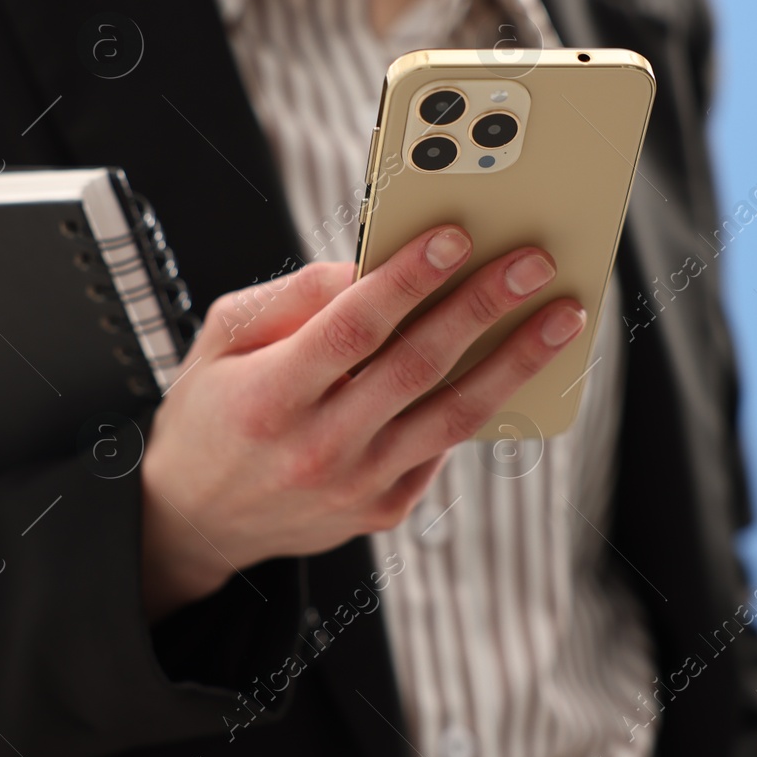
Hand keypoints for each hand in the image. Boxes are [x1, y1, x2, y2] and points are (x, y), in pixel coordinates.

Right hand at [138, 225, 585, 618]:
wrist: (195, 520)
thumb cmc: (211, 411)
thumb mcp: (220, 339)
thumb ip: (290, 298)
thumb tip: (366, 265)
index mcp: (270, 396)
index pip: (353, 326)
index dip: (409, 279)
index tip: (456, 237)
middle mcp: (317, 447)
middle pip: (417, 366)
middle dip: (483, 307)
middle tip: (533, 264)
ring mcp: (355, 486)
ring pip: (452, 416)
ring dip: (515, 362)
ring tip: (560, 317)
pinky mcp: (382, 510)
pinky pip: (440, 450)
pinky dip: (480, 406)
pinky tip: (515, 368)